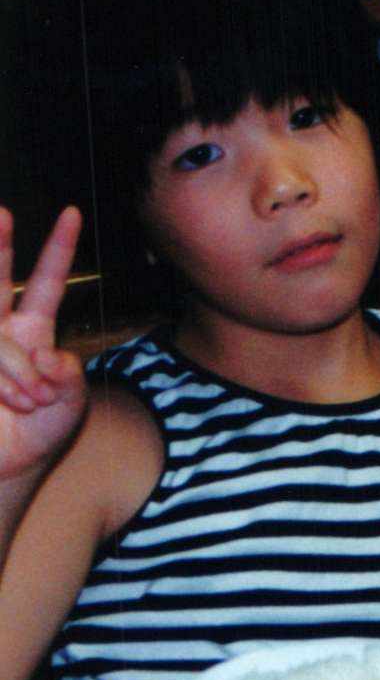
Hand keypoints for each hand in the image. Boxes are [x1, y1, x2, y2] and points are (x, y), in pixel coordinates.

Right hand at [0, 206, 85, 480]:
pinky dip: (2, 380)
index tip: (72, 214)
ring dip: (14, 368)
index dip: (58, 249)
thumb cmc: (38, 434)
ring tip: (29, 400)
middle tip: (1, 212)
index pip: (46, 281)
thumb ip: (70, 379)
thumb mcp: (69, 405)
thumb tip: (52, 357)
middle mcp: (0, 330)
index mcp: (33, 332)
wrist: (5, 466)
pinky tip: (10, 401)